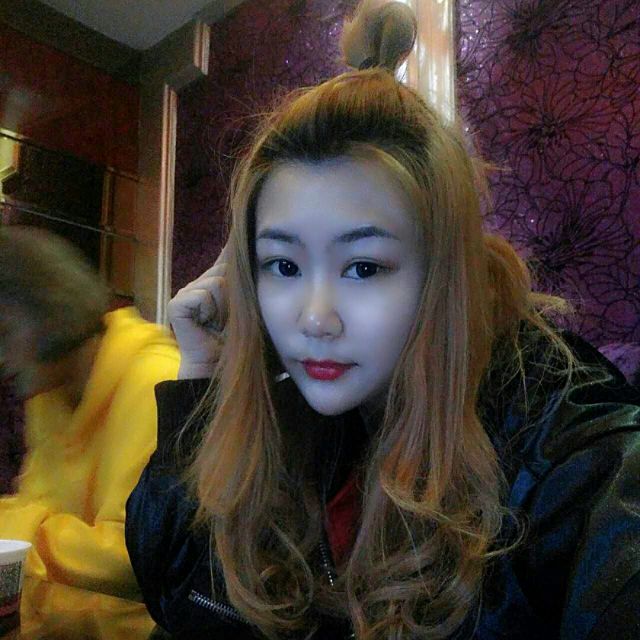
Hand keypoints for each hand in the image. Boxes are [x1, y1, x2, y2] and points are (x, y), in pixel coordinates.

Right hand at [168, 243, 228, 378]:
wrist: (218, 365)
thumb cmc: (236, 338)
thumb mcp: (244, 304)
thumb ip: (239, 278)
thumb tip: (238, 247)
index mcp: (212, 282)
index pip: (224, 259)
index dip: (234, 258)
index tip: (240, 256)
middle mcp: (197, 284)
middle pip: (224, 270)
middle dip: (233, 294)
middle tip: (228, 317)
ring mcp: (185, 293)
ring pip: (216, 282)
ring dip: (224, 306)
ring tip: (219, 322)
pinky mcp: (177, 305)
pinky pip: (202, 295)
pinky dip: (210, 310)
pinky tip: (206, 323)